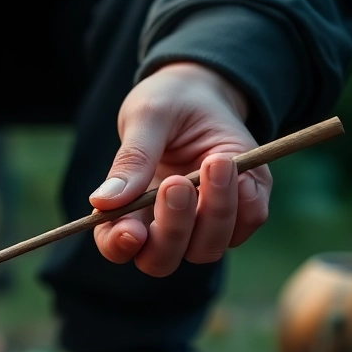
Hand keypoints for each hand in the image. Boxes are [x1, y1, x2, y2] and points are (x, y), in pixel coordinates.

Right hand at [90, 62, 270, 276]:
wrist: (208, 92)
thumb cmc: (166, 105)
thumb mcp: (147, 118)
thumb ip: (131, 160)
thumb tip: (103, 202)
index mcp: (127, 210)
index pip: (116, 246)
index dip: (119, 246)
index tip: (131, 231)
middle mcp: (162, 226)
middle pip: (162, 259)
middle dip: (173, 229)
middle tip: (177, 183)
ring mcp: (203, 224)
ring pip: (207, 248)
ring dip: (215, 211)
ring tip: (216, 162)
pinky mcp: (241, 210)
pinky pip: (248, 222)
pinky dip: (246, 201)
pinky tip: (237, 168)